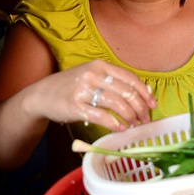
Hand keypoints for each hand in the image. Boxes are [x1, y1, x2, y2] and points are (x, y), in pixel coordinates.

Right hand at [29, 60, 156, 131]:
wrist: (41, 95)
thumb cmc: (72, 87)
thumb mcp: (93, 76)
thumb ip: (114, 82)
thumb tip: (144, 93)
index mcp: (100, 65)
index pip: (131, 79)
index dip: (145, 93)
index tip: (152, 105)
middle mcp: (93, 75)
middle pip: (127, 92)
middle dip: (140, 108)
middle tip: (145, 119)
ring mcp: (83, 90)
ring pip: (118, 104)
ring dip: (130, 117)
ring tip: (133, 125)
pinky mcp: (75, 106)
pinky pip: (101, 116)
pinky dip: (115, 124)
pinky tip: (120, 129)